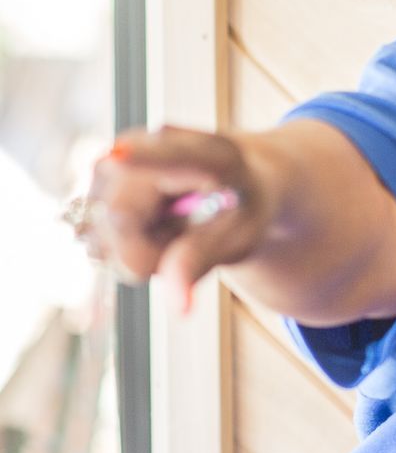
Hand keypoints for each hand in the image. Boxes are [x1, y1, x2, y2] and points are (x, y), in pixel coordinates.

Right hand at [71, 126, 270, 313]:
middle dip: (146, 251)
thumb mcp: (239, 237)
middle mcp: (152, 143)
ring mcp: (118, 157)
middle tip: (185, 241)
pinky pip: (94, 234)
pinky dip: (122, 242)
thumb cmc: (243, 209)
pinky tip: (148, 223)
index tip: (117, 159)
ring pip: (101, 233)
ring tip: (171, 227)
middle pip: (119, 218)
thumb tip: (179, 309)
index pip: (172, 157)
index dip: (143, 160)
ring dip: (135, 248)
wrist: (234, 179)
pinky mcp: (95, 176)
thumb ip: (200, 262)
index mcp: (209, 153)